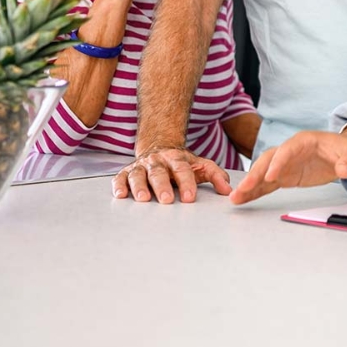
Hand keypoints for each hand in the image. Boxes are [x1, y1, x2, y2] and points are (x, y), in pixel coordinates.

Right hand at [112, 147, 231, 203]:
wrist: (159, 146)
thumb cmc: (181, 163)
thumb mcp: (199, 165)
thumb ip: (215, 175)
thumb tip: (228, 191)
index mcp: (176, 159)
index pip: (182, 170)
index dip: (186, 183)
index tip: (190, 197)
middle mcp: (157, 161)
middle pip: (159, 173)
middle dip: (163, 186)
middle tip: (167, 199)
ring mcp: (141, 166)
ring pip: (138, 175)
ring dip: (140, 186)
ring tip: (143, 198)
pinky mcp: (127, 172)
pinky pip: (120, 178)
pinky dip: (119, 186)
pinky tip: (121, 195)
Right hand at [229, 124, 346, 205]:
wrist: (346, 152)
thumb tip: (344, 170)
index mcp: (303, 141)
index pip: (286, 150)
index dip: (277, 163)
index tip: (269, 177)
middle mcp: (289, 150)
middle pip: (268, 160)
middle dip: (255, 174)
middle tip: (243, 188)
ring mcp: (285, 164)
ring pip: (262, 172)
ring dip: (249, 184)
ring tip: (235, 198)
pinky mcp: (285, 176)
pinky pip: (267, 184)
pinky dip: (255, 191)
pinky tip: (244, 200)